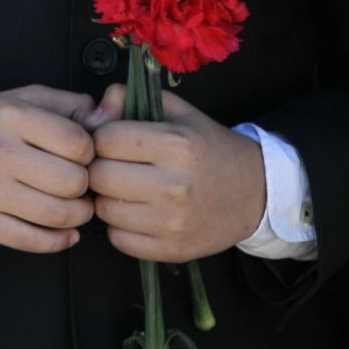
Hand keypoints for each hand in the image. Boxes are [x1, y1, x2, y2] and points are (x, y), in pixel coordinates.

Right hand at [0, 85, 96, 253]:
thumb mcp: (24, 100)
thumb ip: (74, 105)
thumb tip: (120, 105)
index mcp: (11, 116)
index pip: (79, 143)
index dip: (90, 152)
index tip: (80, 155)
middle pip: (73, 183)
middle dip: (85, 186)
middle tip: (78, 183)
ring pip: (59, 216)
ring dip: (77, 215)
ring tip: (72, 205)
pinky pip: (34, 241)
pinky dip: (59, 240)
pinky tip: (64, 230)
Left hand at [85, 83, 264, 261]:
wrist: (258, 192)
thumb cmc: (208, 147)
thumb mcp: (176, 111)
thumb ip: (128, 99)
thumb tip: (90, 115)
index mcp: (175, 145)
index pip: (104, 140)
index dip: (102, 139)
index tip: (113, 142)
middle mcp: (174, 186)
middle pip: (98, 176)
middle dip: (100, 168)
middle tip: (116, 167)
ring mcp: (173, 222)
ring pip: (103, 210)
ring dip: (108, 199)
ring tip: (127, 190)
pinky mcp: (173, 250)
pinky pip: (118, 239)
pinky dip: (120, 228)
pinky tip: (137, 214)